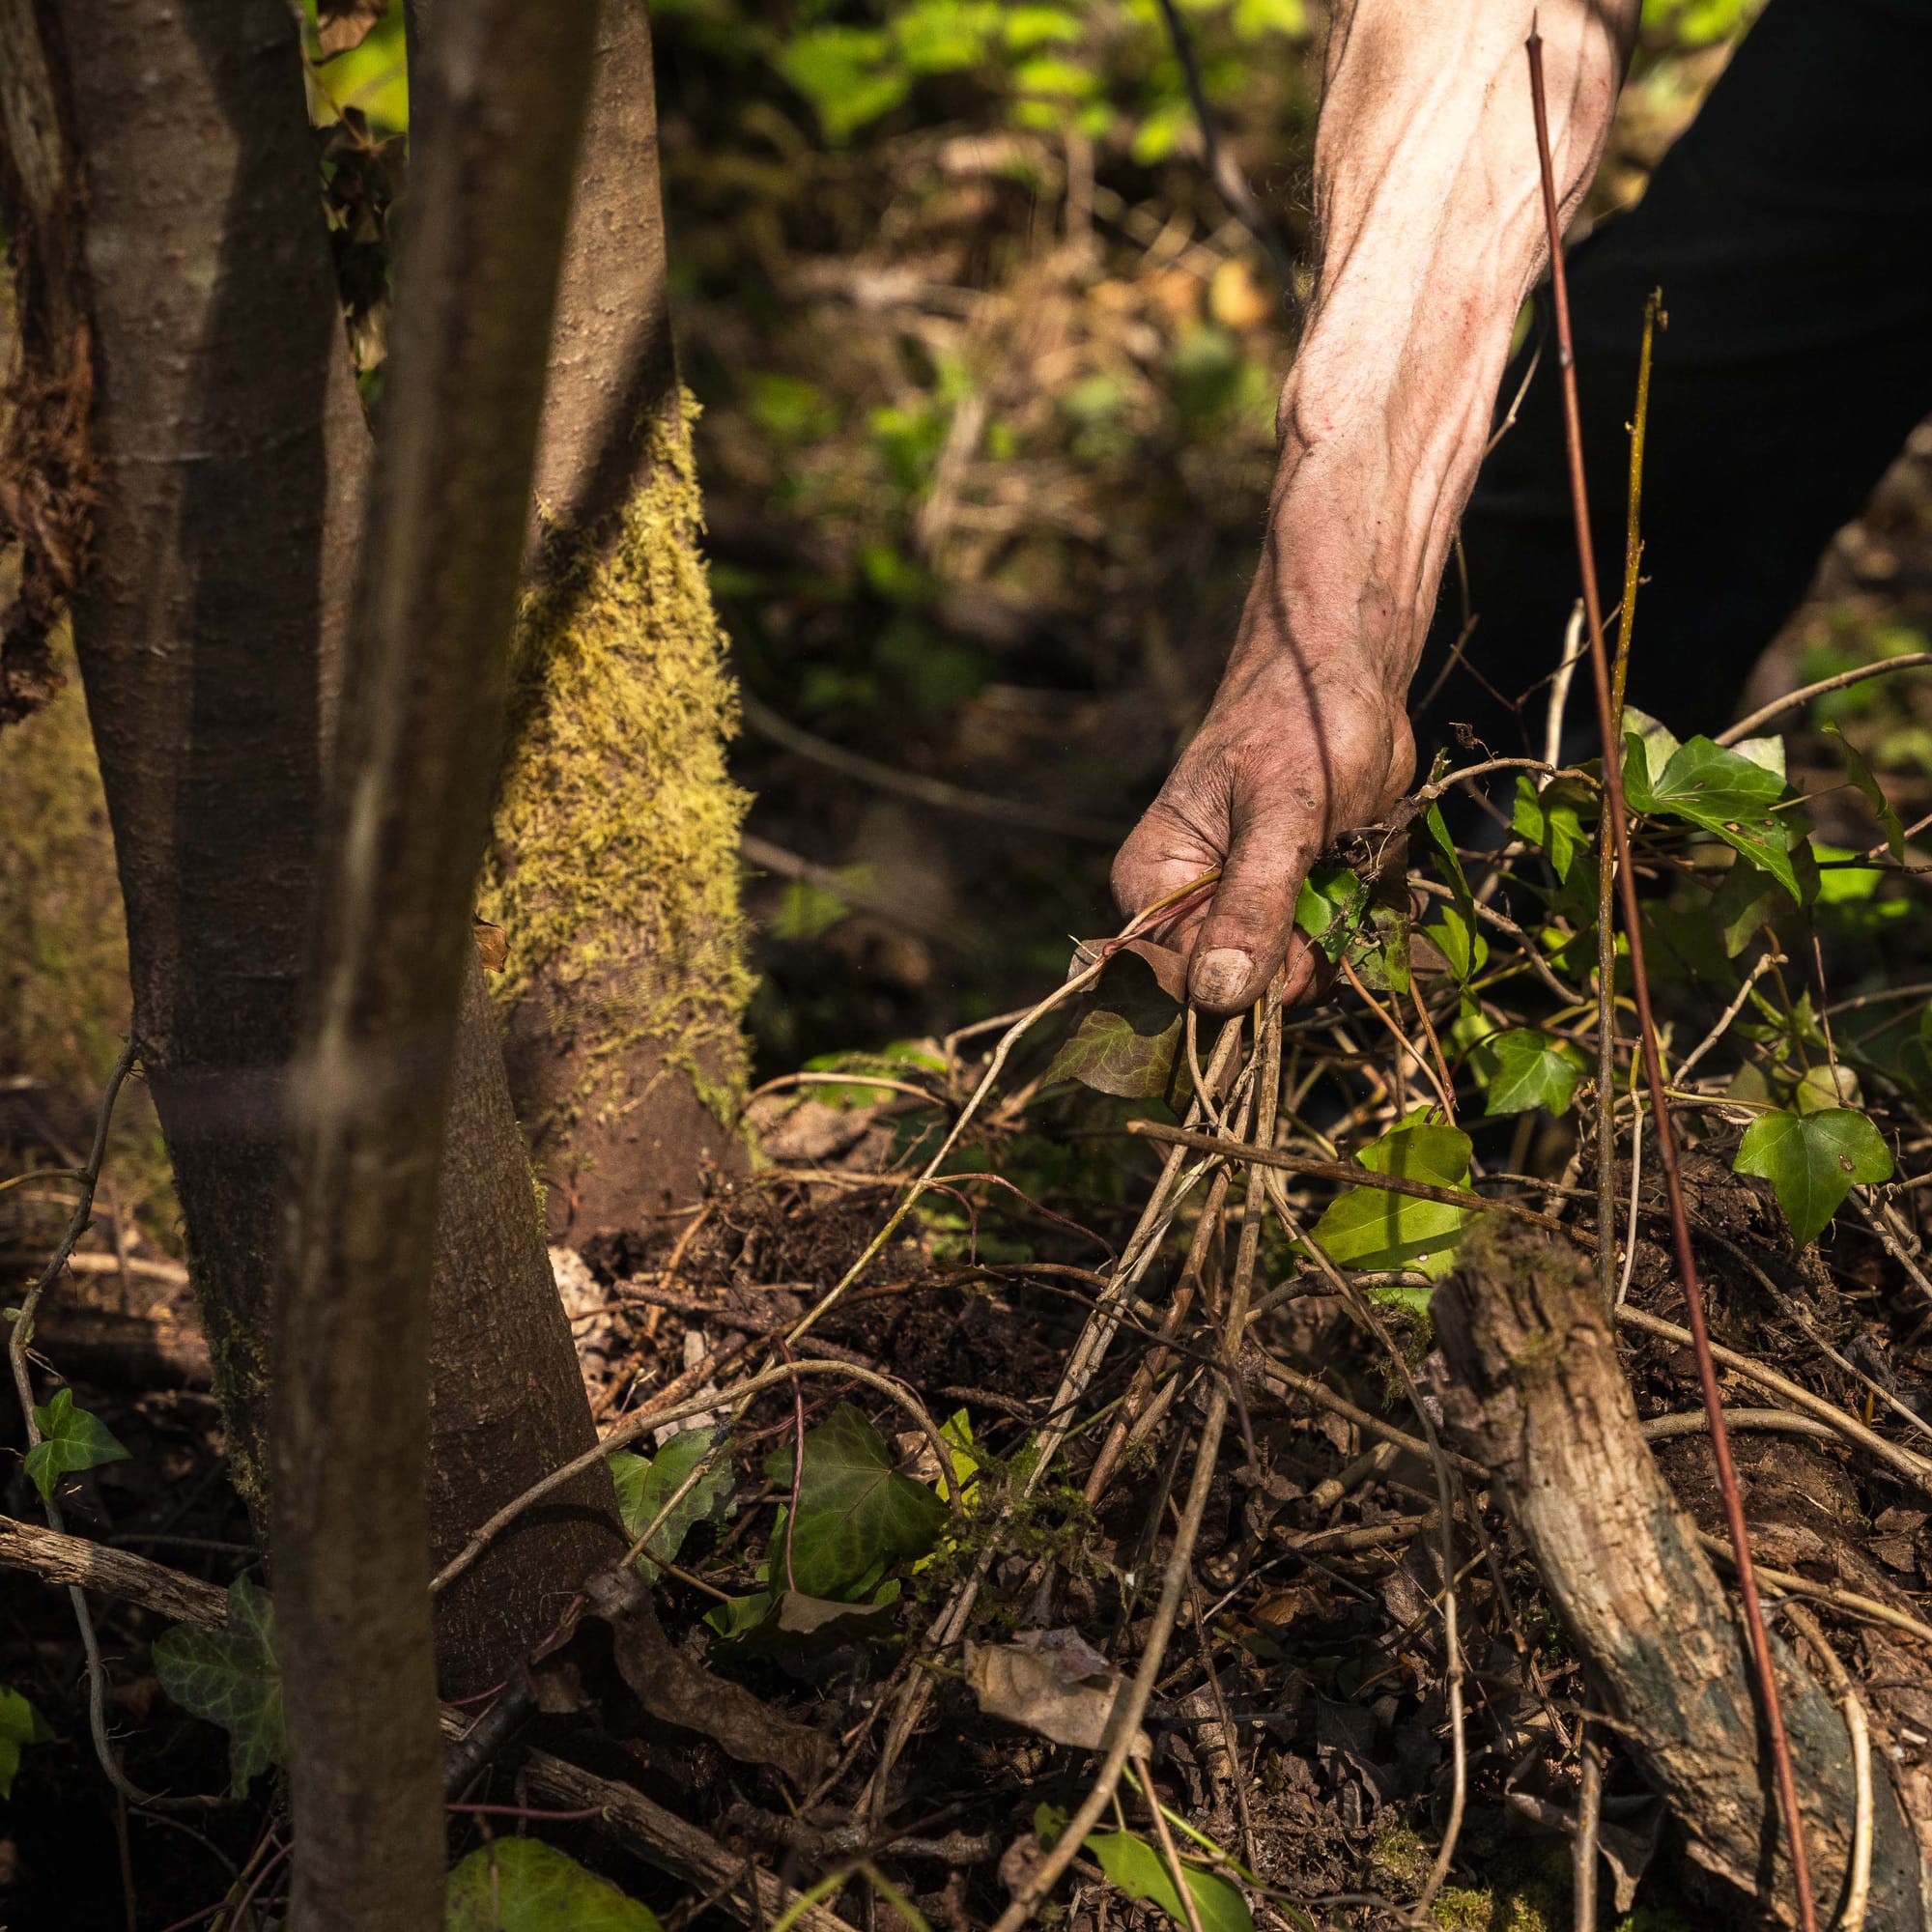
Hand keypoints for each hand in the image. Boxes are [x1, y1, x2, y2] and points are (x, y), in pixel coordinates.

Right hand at [1112, 621, 1413, 1013]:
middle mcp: (1187, 906)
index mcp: (1155, 884)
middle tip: (1338, 889)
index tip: (1300, 958)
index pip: (1181, 980)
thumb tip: (1216, 999)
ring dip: (1339, 937)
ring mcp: (1241, 907)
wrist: (1345, 671)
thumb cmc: (1300, 722)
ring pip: (1290, 977)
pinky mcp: (1289, 902)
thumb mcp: (1282, 815)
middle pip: (1239, 989)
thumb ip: (1253, 905)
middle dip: (1302, 960)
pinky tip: (1369, 872)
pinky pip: (1322, 950)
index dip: (1239, 991)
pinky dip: (1356, 924)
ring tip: (1355, 865)